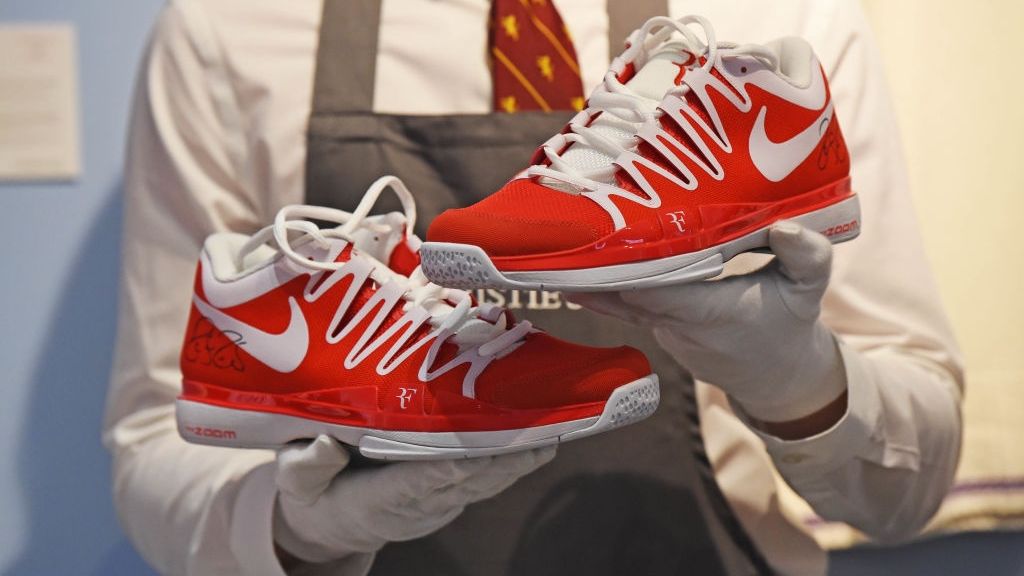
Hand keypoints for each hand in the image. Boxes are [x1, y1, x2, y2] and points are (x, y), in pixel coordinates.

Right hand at [272, 436, 555, 563]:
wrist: (329, 527)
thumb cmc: (311, 494)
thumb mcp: (294, 480)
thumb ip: (307, 464)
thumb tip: (327, 443)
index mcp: (375, 500)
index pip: (419, 481)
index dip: (451, 465)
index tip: (482, 449)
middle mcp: (415, 506)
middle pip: (466, 480)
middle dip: (504, 458)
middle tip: (539, 432)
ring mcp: (437, 504)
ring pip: (483, 482)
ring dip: (517, 460)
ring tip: (551, 432)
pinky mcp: (449, 497)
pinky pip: (484, 479)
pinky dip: (511, 460)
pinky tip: (537, 439)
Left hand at [571, 221, 846, 425]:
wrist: (774, 376)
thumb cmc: (788, 326)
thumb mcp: (808, 291)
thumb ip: (807, 258)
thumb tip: (787, 226)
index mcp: (711, 312)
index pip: (661, 290)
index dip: (632, 268)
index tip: (608, 237)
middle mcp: (677, 323)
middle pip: (628, 291)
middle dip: (600, 260)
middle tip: (569, 223)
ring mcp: (660, 327)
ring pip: (617, 298)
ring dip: (589, 271)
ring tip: (557, 238)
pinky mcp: (652, 324)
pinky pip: (620, 302)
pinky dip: (596, 283)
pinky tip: (565, 263)